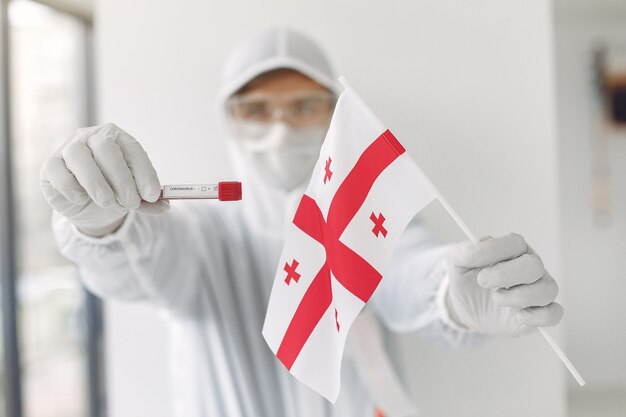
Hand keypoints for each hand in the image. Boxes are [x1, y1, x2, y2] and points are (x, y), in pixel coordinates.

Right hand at [40, 123, 168, 236]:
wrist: (88, 204)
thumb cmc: (116, 191)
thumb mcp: (135, 196)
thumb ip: (149, 200)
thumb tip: (165, 205)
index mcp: (118, 138)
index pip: (133, 150)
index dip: (144, 173)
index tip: (153, 195)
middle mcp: (91, 137)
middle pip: (106, 148)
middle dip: (121, 179)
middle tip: (131, 203)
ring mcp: (68, 148)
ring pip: (79, 157)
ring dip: (97, 184)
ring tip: (108, 202)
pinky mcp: (50, 166)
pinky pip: (57, 171)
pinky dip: (72, 188)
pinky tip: (82, 199)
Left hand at [445, 233, 562, 336]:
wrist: (467, 306)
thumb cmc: (467, 278)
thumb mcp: (458, 262)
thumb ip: (468, 251)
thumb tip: (485, 242)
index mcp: (514, 249)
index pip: (515, 243)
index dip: (495, 254)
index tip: (478, 269)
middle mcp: (532, 266)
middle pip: (534, 265)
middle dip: (506, 276)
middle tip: (483, 283)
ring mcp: (539, 289)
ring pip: (547, 289)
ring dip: (518, 297)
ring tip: (497, 299)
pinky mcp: (541, 312)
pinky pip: (553, 314)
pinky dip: (536, 317)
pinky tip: (517, 316)